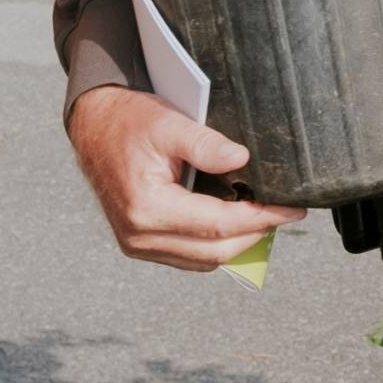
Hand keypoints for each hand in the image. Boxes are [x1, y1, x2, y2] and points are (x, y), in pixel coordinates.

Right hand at [67, 85, 304, 269]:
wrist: (92, 126)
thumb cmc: (127, 121)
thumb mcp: (169, 122)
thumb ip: (206, 143)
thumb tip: (242, 161)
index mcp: (147, 208)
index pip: (218, 226)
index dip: (261, 218)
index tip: (291, 210)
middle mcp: (139, 236)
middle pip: (214, 253)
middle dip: (255, 235)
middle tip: (284, 215)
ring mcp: (137, 245)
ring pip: (202, 261)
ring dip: (237, 244)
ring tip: (264, 218)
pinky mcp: (139, 244)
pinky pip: (187, 257)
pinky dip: (214, 245)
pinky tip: (233, 224)